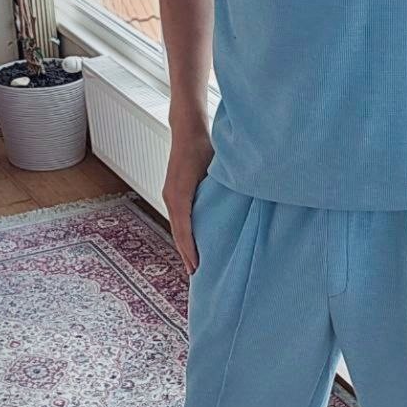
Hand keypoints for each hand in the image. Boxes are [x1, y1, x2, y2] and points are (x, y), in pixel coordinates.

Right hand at [162, 126, 212, 274]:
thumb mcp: (215, 169)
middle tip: (197, 276)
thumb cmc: (204, 147)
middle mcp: (171, 197)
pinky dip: (183, 234)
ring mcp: (169, 195)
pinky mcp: (173, 193)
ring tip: (193, 265)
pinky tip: (191, 244)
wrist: (187, 130)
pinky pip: (178, 219)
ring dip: (184, 246)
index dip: (190, 250)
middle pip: (178, 233)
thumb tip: (237, 209)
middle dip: (186, 254)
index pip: (184, 229)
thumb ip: (221, 190)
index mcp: (180, 194)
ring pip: (177, 227)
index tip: (197, 267)